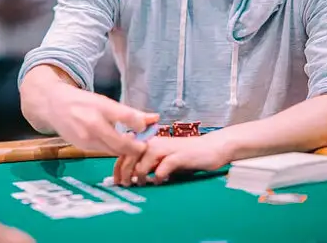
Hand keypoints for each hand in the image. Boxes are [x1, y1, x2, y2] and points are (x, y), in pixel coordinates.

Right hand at [46, 84, 158, 156]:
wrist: (54, 105)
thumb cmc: (83, 102)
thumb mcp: (106, 102)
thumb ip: (129, 113)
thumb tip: (154, 119)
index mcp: (101, 107)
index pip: (127, 117)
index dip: (141, 125)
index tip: (149, 128)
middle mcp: (93, 124)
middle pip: (122, 143)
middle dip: (136, 147)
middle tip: (145, 144)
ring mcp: (87, 138)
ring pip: (114, 150)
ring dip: (125, 150)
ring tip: (133, 143)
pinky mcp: (82, 147)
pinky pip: (103, 151)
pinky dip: (113, 149)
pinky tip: (117, 144)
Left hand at [113, 132, 229, 185]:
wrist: (210, 148)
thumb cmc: (185, 155)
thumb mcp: (162, 158)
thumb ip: (147, 164)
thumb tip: (129, 178)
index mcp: (149, 141)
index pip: (125, 151)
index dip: (118, 167)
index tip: (116, 181)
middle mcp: (155, 141)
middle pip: (130, 156)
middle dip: (125, 173)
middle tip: (126, 185)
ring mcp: (166, 148)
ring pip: (143, 162)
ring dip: (139, 175)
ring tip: (142, 183)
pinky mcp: (178, 156)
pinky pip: (162, 168)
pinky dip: (158, 177)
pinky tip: (160, 181)